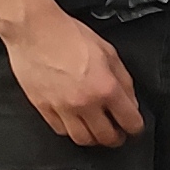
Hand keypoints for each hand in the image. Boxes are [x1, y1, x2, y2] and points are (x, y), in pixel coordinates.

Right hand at [3, 0, 142, 148]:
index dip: (135, 127)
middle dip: (116, 137)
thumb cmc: (68, 35)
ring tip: (96, 129)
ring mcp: (62, 108)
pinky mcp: (43, 107)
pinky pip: (60, 130)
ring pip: (83, 139)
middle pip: (107, 138)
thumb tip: (130, 101)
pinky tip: (74, 121)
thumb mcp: (109, 52)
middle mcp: (85, 102)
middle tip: (117, 132)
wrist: (34, 29)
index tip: (134, 126)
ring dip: (93, 138)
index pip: (130, 122)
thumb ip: (123, 81)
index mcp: (106, 88)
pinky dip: (70, 129)